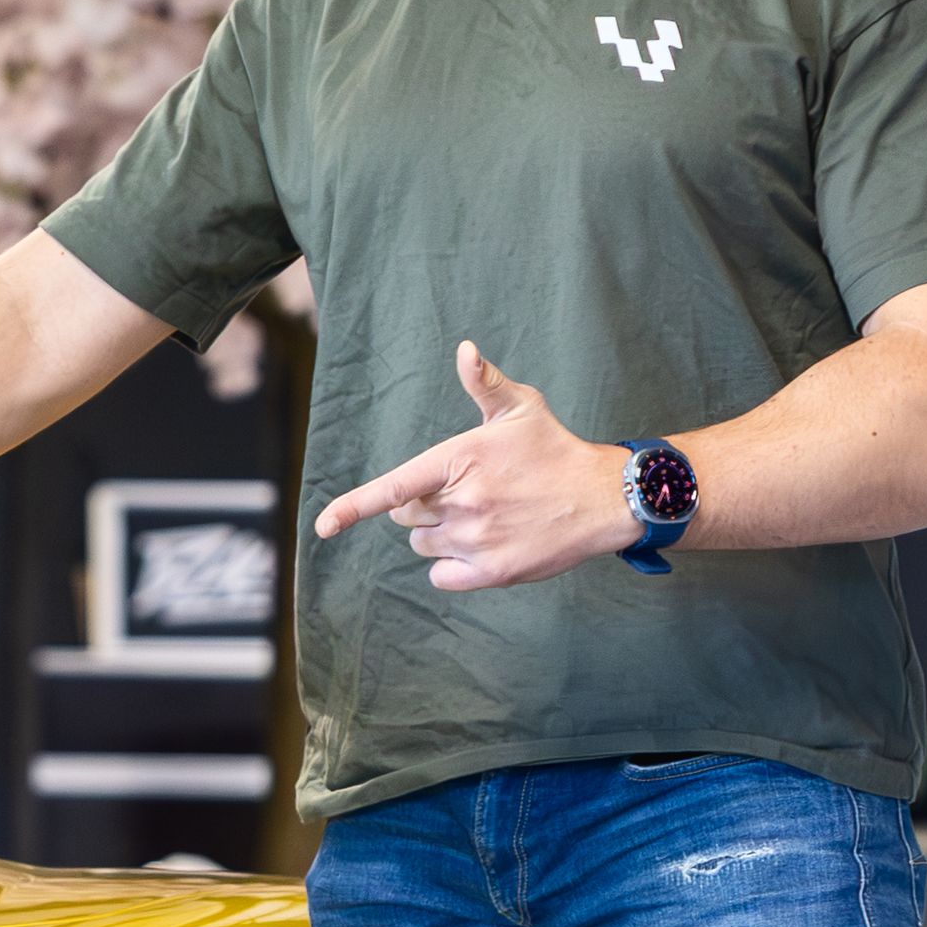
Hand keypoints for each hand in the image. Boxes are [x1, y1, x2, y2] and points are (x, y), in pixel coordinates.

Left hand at [314, 343, 634, 592]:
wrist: (602, 497)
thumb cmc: (555, 448)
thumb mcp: (521, 408)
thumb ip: (485, 383)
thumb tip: (465, 350)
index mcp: (460, 459)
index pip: (394, 486)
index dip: (354, 507)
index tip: (324, 525)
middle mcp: (463, 502)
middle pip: (406, 515)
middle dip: (423, 505)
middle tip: (463, 493)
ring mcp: (477, 539)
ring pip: (423, 545)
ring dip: (438, 535)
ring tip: (480, 517)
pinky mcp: (491, 571)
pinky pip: (441, 575)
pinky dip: (450, 568)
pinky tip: (480, 547)